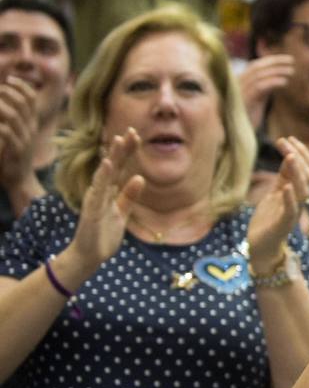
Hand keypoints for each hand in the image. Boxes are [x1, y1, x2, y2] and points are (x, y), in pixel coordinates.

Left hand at [0, 76, 38, 191]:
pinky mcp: (17, 150)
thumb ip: (14, 121)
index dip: (22, 86)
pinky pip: (6, 132)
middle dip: (8, 92)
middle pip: (23, 103)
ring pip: (13, 115)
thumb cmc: (14, 157)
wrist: (21, 181)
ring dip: (0, 106)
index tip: (9, 79)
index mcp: (31, 123)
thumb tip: (5, 106)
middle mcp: (30, 128)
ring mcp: (25, 138)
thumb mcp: (18, 136)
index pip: (32, 99)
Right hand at [69, 129, 144, 274]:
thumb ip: (129, 195)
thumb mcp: (122, 212)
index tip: (136, 135)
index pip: (119, 167)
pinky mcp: (92, 210)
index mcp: (109, 191)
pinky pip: (98, 191)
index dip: (127, 151)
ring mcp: (95, 200)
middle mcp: (100, 192)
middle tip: (131, 131)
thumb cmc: (104, 233)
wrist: (90, 256)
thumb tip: (140, 177)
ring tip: (119, 141)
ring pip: (105, 174)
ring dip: (112, 157)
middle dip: (122, 149)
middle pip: (113, 166)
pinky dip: (103, 177)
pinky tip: (107, 164)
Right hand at [238, 54, 293, 129]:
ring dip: (277, 71)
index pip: (255, 65)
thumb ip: (264, 87)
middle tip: (291, 60)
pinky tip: (285, 82)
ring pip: (259, 75)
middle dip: (275, 62)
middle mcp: (236, 84)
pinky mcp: (244, 101)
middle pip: (256, 67)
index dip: (270, 60)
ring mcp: (238, 92)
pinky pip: (259, 87)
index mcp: (239, 82)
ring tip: (291, 71)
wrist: (235, 136)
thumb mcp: (257, 99)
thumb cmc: (247, 118)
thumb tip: (277, 75)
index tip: (286, 59)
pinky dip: (273, 82)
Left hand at [247, 137, 308, 265]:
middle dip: (298, 156)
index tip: (288, 138)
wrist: (261, 247)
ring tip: (289, 157)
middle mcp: (300, 200)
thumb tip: (289, 154)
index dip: (302, 152)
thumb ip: (284, 176)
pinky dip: (290, 197)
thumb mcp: (276, 192)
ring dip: (297, 172)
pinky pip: (291, 209)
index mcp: (298, 192)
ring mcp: (293, 212)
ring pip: (304, 189)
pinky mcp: (284, 224)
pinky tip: (285, 186)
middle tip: (283, 141)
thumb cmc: (268, 219)